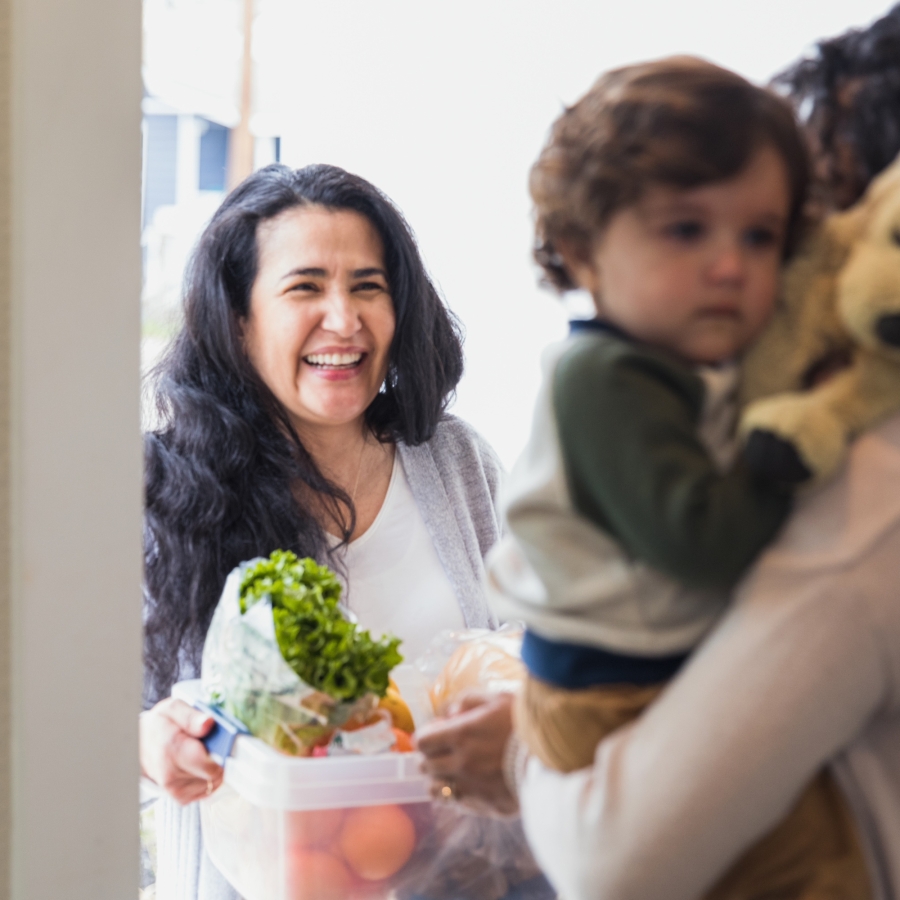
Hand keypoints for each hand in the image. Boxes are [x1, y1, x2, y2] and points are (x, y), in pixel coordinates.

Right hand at [140, 697, 223, 804]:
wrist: (139, 747)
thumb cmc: (160, 726)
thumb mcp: (173, 710)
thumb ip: (192, 717)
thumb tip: (208, 723)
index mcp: (171, 749)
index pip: (209, 765)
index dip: (225, 754)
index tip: (229, 743)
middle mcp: (171, 773)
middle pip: (216, 773)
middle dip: (221, 758)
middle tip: (215, 743)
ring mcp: (176, 788)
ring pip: (215, 782)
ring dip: (215, 767)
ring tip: (202, 752)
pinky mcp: (181, 797)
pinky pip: (208, 789)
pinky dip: (209, 777)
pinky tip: (199, 764)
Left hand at [415, 691, 517, 815]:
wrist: (556, 756)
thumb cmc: (525, 723)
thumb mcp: (497, 698)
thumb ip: (468, 700)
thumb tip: (450, 712)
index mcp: (461, 735)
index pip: (422, 742)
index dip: (426, 736)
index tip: (437, 733)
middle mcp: (461, 764)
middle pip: (425, 766)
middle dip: (430, 756)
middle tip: (444, 751)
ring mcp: (471, 788)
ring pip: (434, 789)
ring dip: (438, 779)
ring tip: (452, 772)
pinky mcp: (485, 806)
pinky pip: (457, 804)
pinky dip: (456, 794)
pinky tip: (469, 785)